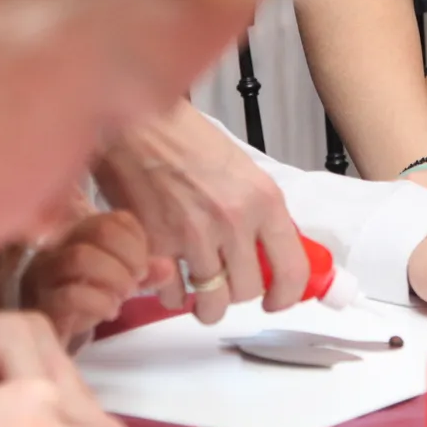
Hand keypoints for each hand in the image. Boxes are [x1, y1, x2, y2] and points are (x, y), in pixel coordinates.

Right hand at [19, 211, 172, 340]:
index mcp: (80, 234)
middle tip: (138, 280)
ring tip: (125, 296)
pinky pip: (71, 295)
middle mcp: (60, 245)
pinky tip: (109, 312)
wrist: (49, 335)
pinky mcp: (42, 304)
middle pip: (99, 228)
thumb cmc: (83, 302)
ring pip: (80, 257)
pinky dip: (100, 302)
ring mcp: (45, 273)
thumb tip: (169, 267)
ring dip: (115, 276)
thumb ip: (143, 272)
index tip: (144, 266)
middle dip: (130, 254)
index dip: (138, 240)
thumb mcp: (118, 283)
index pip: (115, 219)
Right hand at [93, 103, 306, 323]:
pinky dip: (173, 295)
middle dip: (238, 293)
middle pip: (248, 291)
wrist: (134, 123)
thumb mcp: (240, 168)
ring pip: (212, 303)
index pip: (292, 269)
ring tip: (200, 292)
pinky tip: (171, 279)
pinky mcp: (156, 248)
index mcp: (262, 199)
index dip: (287, 295)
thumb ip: (258, 212)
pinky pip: (173, 296)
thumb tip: (270, 250)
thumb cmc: (183, 138)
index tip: (277, 301)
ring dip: (207, 303)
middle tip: (227, 282)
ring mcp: (193, 238)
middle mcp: (233, 222)